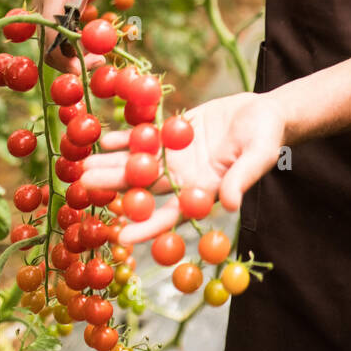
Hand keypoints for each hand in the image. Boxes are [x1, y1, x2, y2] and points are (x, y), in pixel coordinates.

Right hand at [31, 0, 124, 71]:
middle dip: (71, 60)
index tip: (81, 67)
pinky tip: (93, 45)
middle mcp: (43, 3)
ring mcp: (45, 10)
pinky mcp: (51, 14)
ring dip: (74, 54)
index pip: (49, 28)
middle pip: (48, 42)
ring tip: (100, 57)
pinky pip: (59, 35)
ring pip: (53, 41)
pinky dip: (74, 44)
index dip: (60, 52)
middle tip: (100, 64)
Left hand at [80, 91, 286, 246]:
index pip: (171, 216)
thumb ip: (243, 178)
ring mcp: (175, 157)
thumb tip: (232, 205)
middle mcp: (183, 179)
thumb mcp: (259, 156)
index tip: (120, 237)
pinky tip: (101, 139)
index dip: (146, 228)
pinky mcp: (172, 135)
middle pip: (144, 189)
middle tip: (84, 188)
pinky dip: (124, 139)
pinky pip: (144, 138)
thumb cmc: (267, 138)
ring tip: (83, 165)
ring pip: (137, 164)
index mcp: (202, 192)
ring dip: (111, 165)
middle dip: (114, 189)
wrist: (264, 113)